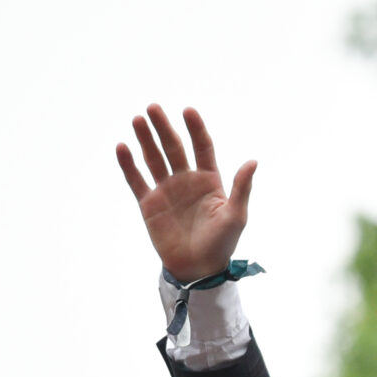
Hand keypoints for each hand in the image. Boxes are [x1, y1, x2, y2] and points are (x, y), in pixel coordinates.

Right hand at [115, 104, 256, 282]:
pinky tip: (122, 147)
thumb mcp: (236, 215)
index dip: (196, 129)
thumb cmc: (222, 243)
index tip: (188, 111)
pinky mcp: (149, 203)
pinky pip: (136, 180)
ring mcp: (166, 190)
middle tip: (153, 107)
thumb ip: (241, 187)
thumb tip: (253, 161)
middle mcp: (186, 181)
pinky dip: (128, 164)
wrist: (198, 269)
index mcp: (209, 180)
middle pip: (174, 148)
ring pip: (154, 159)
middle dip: (164, 128)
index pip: (202, 147)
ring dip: (145, 139)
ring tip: (138, 119)